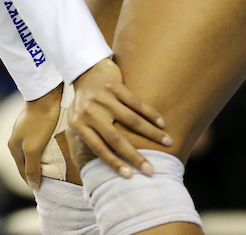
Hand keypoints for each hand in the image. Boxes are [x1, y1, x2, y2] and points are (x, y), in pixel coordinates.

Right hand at [8, 83, 61, 190]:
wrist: (45, 97)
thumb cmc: (39, 124)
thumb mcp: (34, 149)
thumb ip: (32, 168)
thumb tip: (33, 186)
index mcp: (13, 147)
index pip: (22, 172)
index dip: (32, 182)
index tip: (45, 191)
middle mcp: (15, 140)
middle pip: (25, 163)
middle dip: (35, 173)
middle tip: (50, 183)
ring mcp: (23, 131)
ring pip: (31, 153)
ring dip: (39, 162)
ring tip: (52, 170)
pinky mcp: (32, 125)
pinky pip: (36, 144)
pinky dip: (43, 151)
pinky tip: (52, 153)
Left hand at [70, 57, 172, 177]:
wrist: (84, 70)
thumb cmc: (84, 103)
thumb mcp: (78, 120)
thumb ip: (85, 139)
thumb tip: (94, 166)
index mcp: (79, 124)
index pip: (98, 148)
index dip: (114, 162)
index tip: (130, 175)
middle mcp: (89, 111)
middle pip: (115, 138)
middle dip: (135, 155)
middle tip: (151, 169)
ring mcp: (102, 97)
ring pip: (131, 120)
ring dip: (151, 133)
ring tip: (168, 143)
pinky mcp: (113, 85)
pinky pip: (135, 102)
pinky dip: (150, 114)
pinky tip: (162, 123)